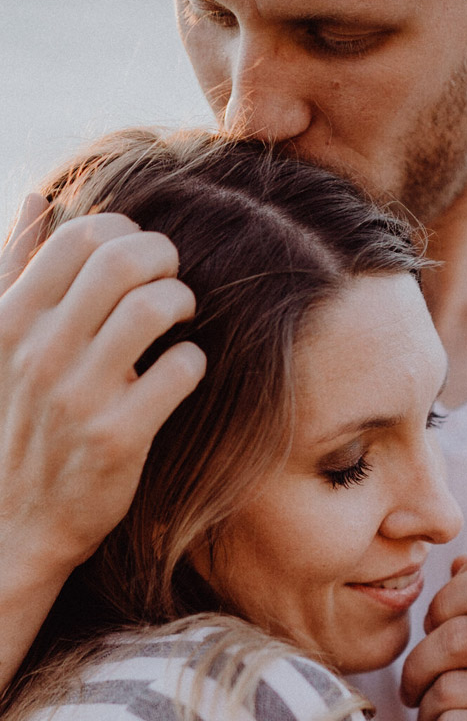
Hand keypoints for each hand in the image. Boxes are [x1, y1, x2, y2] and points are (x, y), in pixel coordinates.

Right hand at [0, 196, 205, 593]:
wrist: (15, 521)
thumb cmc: (15, 423)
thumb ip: (15, 268)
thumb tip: (39, 199)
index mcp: (10, 320)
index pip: (78, 238)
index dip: (124, 233)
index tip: (139, 256)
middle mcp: (41, 352)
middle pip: (122, 261)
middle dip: (164, 258)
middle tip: (173, 279)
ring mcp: (80, 395)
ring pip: (155, 308)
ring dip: (183, 302)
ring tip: (182, 318)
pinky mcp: (120, 438)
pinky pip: (180, 371)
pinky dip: (193, 361)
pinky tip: (183, 370)